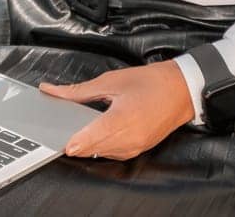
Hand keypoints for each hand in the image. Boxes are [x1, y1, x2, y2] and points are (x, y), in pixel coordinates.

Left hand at [36, 61, 194, 161]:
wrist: (182, 89)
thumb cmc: (151, 82)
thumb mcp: (111, 81)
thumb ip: (79, 91)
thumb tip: (52, 91)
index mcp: (121, 120)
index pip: (87, 140)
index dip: (70, 142)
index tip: (57, 138)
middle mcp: (129, 139)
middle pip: (91, 150)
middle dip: (77, 141)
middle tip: (65, 128)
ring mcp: (135, 147)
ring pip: (101, 154)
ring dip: (89, 145)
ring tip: (82, 128)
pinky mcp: (139, 149)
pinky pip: (114, 153)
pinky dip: (103, 146)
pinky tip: (100, 132)